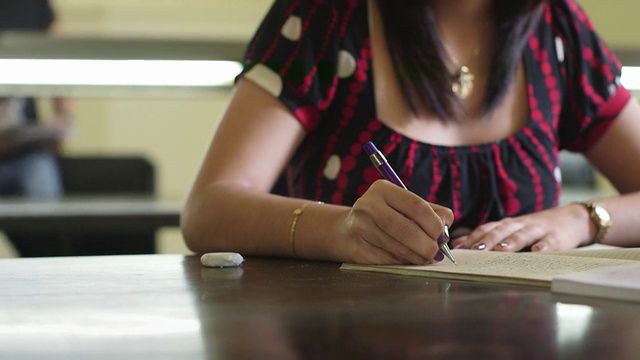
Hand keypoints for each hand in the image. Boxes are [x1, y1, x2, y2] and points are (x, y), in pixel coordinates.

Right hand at [336, 180, 453, 264]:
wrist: (345, 230)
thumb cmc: (383, 216)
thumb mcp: (402, 205)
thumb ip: (430, 212)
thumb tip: (446, 231)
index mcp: (382, 189)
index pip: (417, 206)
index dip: (434, 224)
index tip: (442, 235)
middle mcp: (368, 206)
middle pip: (407, 229)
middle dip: (428, 245)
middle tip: (436, 252)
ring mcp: (360, 228)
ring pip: (398, 248)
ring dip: (417, 257)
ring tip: (424, 257)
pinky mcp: (357, 249)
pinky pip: (388, 261)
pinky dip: (402, 263)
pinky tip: (405, 259)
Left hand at [450, 204, 591, 251]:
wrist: (571, 219)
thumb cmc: (534, 228)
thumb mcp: (510, 230)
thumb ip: (486, 236)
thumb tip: (457, 243)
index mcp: (507, 224)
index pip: (486, 228)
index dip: (473, 238)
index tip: (458, 249)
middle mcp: (520, 224)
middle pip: (501, 231)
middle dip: (488, 240)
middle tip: (476, 250)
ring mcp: (538, 230)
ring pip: (523, 234)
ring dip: (511, 242)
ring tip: (500, 250)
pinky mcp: (557, 237)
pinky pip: (550, 242)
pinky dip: (544, 246)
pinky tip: (537, 252)